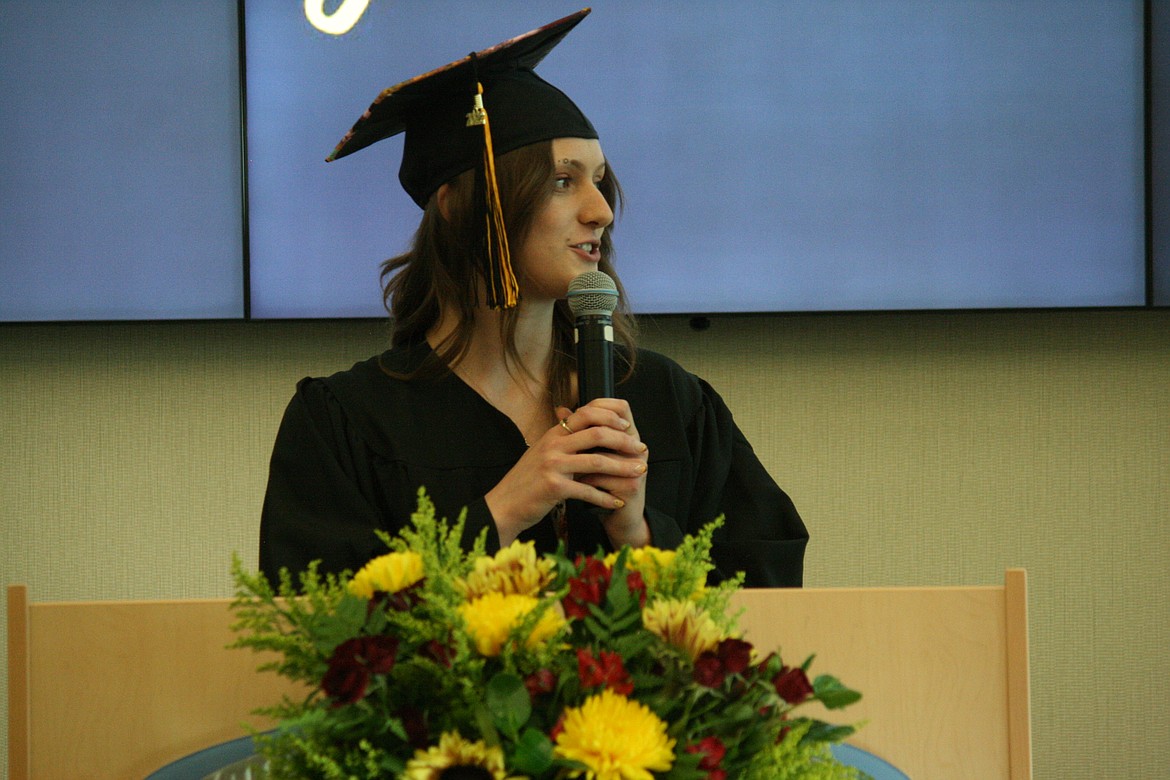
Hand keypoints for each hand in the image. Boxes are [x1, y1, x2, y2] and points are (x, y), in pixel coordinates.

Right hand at [484, 399, 648, 547]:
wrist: (504, 505)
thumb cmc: (527, 481)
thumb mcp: (541, 452)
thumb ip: (560, 437)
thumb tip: (573, 416)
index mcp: (553, 434)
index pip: (586, 413)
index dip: (610, 417)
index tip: (628, 427)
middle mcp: (553, 445)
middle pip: (597, 434)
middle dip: (624, 441)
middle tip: (640, 449)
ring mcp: (553, 465)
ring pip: (597, 462)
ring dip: (622, 468)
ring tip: (638, 472)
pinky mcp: (554, 487)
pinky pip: (588, 490)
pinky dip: (606, 497)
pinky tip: (618, 501)